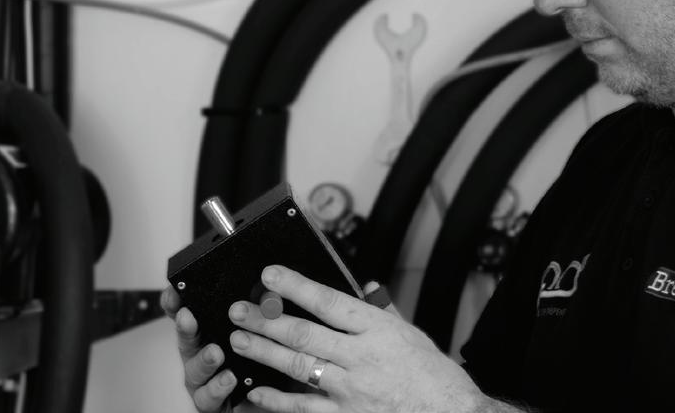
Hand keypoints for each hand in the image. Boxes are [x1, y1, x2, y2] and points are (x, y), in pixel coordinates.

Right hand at [162, 287, 263, 412]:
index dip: (175, 302)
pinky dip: (217, 388)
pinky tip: (229, 379)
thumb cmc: (260, 365)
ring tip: (215, 353)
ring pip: (194, 370)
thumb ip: (261, 313)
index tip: (175, 291)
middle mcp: (199, 355)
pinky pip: (208, 397)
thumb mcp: (263, 333)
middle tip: (187, 317)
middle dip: (185, 327)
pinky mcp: (210, 402)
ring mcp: (203, 379)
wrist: (268, 399)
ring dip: (204, 360)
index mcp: (208, 333)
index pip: (185, 313)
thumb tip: (269, 292)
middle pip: (186, 339)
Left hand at [225, 265, 488, 412]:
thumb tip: (367, 287)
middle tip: (239, 310)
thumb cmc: (437, 381)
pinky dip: (276, 400)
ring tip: (238, 340)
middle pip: (304, 333)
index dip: (295, 286)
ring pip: (298, 366)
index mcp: (378, 330)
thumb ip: (384, 312)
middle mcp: (362, 357)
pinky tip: (256, 390)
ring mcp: (352, 390)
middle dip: (266, 320)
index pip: (328, 300)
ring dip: (264, 352)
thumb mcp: (414, 335)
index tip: (269, 275)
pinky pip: (303, 408)